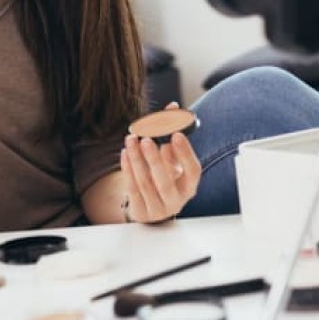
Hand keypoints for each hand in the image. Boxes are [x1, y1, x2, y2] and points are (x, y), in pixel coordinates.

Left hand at [120, 102, 201, 223]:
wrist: (150, 203)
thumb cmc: (165, 175)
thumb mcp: (172, 159)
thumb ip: (171, 135)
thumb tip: (172, 107)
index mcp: (189, 185)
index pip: (193, 170)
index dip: (185, 152)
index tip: (176, 134)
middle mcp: (176, 201)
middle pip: (165, 181)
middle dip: (154, 159)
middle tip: (146, 138)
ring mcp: (158, 209)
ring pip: (145, 183)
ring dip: (136, 159)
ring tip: (131, 139)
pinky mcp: (141, 212)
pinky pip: (132, 189)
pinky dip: (127, 169)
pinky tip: (125, 152)